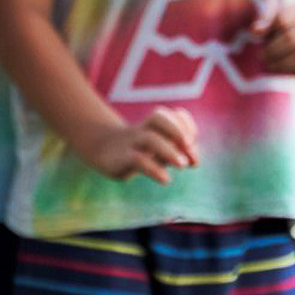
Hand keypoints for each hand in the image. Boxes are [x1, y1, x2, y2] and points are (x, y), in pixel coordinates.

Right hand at [79, 104, 199, 184]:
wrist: (101, 149)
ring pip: (149, 138)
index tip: (192, 143)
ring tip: (182, 165)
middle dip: (179, 132)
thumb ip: (175, 152)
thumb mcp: (156, 149)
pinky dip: (154, 170)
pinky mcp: (121, 159)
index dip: (186, 125)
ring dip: (169, 151)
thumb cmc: (136, 150)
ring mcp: (130, 142)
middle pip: (159, 117)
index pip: (172, 114)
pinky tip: (166, 179)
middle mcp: (142, 130)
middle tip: (190, 153)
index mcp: (153, 125)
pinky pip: (137, 160)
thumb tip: (193, 161)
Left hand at [249, 0, 294, 78]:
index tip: (261, 38)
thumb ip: (269, 21)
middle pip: (291, 39)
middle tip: (261, 56)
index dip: (269, 31)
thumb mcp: (288, 13)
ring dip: (281, 64)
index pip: (283, 20)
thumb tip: (253, 31)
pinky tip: (283, 69)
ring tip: (270, 65)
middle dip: (272, 51)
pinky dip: (294, 71)